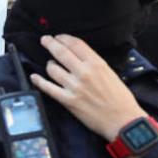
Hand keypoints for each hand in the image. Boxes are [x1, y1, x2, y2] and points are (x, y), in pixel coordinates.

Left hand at [29, 35, 145, 141]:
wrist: (123, 120)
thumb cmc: (120, 98)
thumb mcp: (110, 73)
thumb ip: (94, 64)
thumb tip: (79, 57)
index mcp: (97, 64)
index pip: (76, 44)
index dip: (64, 38)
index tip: (58, 37)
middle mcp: (84, 72)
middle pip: (61, 52)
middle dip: (50, 43)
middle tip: (45, 40)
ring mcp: (74, 86)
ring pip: (52, 69)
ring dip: (49, 64)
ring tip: (50, 64)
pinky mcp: (67, 100)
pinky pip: (47, 87)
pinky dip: (38, 81)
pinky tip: (34, 77)